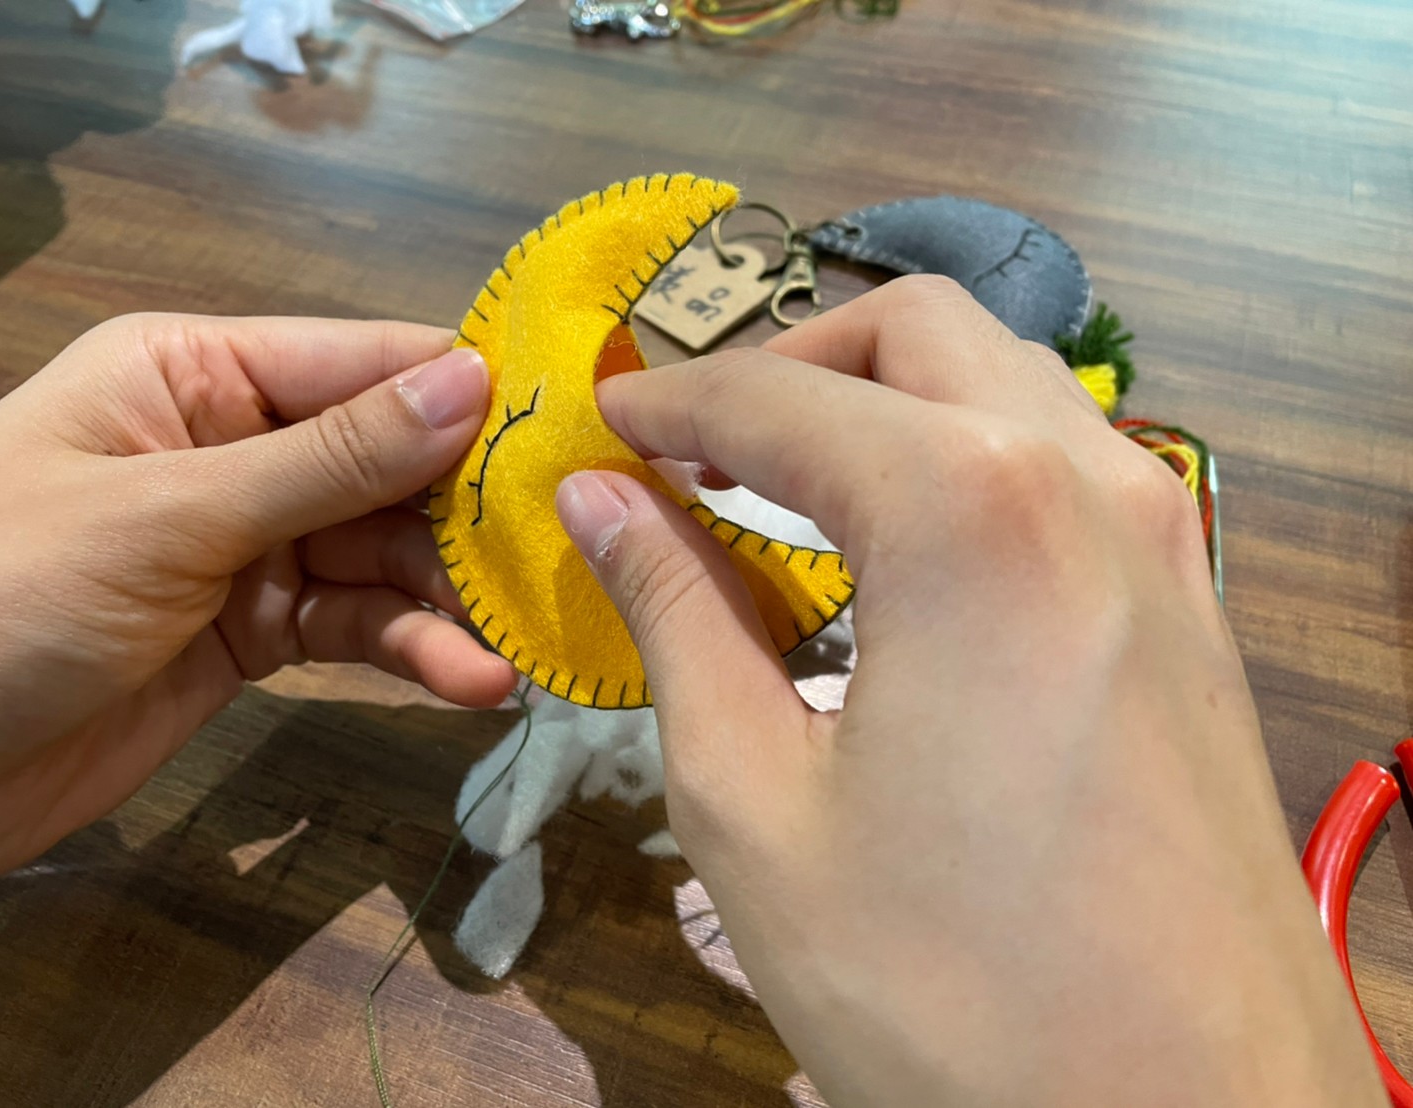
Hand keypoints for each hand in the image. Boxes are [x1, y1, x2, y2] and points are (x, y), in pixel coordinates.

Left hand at [0, 314, 516, 889]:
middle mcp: (232, 446)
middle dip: (471, 514)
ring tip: (521, 644)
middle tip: (564, 555)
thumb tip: (471, 381)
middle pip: (390, 463)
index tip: (578, 429)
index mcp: (195, 373)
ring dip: (451, 600)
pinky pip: (353, 629)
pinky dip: (411, 652)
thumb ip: (327, 460)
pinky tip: (470, 682)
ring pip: (383, 556)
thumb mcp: (166, 517)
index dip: (468, 394)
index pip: (363, 363)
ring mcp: (246, 545)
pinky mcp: (253, 634)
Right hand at [556, 278, 1380, 1105]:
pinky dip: (963, 462)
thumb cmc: (948, 985)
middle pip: (918, 330)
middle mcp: (1084, 480)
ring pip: (1006, 382)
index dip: (669, 401)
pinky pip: (1065, 468)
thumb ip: (676, 616)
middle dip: (792, 361)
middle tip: (695, 448)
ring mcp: (1163, 537)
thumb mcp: (756, 801)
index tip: (600, 429)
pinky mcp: (1193, 606)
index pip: (781, 394)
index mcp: (967, 507)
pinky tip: (901, 561)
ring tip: (785, 492)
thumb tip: (604, 502)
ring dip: (884, 402)